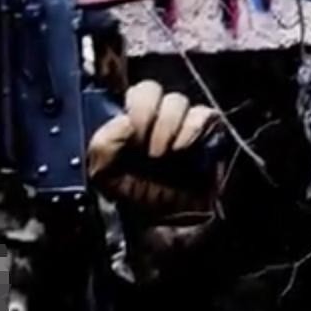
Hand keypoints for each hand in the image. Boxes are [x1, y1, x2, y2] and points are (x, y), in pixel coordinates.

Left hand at [86, 80, 220, 216]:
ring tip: (160, 155)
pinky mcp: (207, 133)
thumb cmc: (137, 196)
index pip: (124, 88)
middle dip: (144, 112)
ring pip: (176, 100)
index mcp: (127, 121)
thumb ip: (102, 146)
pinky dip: (191, 128)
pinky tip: (181, 149)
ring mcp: (181, 123)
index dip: (125, 96)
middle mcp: (154, 117)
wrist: (170, 223)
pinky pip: (203, 114)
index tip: (126, 124)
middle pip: (150, 88)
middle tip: (141, 142)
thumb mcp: (104, 176)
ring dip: (166, 125)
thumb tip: (123, 121)